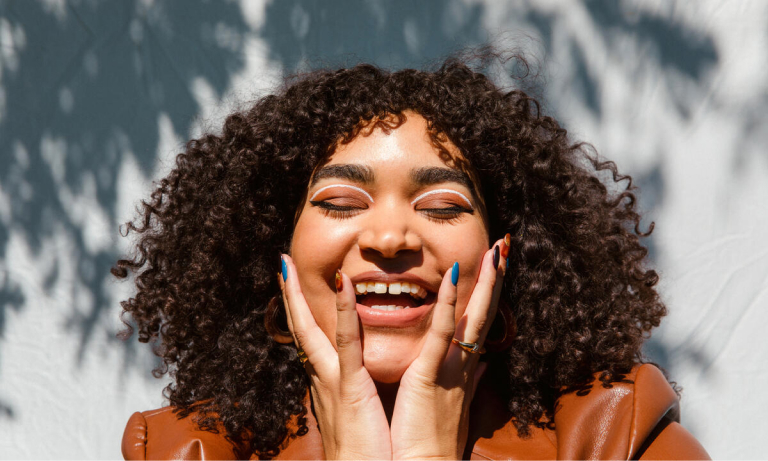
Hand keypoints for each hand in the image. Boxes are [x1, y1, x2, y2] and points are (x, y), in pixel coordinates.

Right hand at [280, 255, 391, 459]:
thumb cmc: (371, 457)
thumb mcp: (365, 420)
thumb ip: (366, 396)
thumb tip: (371, 384)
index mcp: (330, 386)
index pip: (311, 342)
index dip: (300, 314)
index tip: (294, 287)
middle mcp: (323, 381)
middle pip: (300, 330)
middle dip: (289, 297)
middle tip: (281, 265)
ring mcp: (334, 382)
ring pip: (309, 331)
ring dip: (297, 296)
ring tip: (287, 265)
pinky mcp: (351, 389)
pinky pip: (344, 343)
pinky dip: (342, 310)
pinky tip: (341, 283)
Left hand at [390, 237, 507, 459]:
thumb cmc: (428, 438)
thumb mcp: (450, 401)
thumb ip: (465, 379)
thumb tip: (481, 366)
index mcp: (462, 367)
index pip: (481, 321)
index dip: (491, 292)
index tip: (498, 264)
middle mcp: (463, 364)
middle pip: (486, 313)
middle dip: (497, 278)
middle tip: (506, 244)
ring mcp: (451, 368)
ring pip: (475, 318)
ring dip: (486, 282)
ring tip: (496, 250)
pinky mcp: (430, 375)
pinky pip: (444, 334)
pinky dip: (450, 305)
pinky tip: (456, 277)